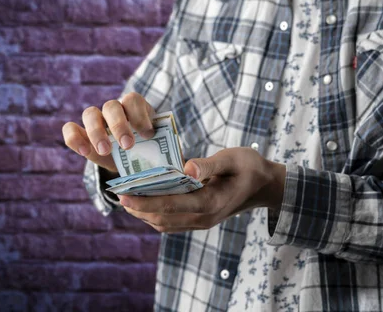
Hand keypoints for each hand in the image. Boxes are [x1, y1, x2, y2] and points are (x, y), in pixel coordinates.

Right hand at [62, 92, 155, 172]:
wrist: (129, 161)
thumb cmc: (147, 150)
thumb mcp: (157, 148)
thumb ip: (162, 150)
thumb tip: (177, 163)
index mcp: (134, 107)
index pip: (133, 100)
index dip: (140, 115)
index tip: (148, 135)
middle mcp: (113, 109)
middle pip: (111, 106)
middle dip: (119, 125)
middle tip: (128, 146)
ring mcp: (95, 119)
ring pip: (89, 113)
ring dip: (97, 132)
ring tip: (105, 151)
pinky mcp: (80, 132)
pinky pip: (70, 129)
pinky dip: (75, 139)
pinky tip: (85, 152)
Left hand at [118, 147, 286, 232]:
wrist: (264, 186)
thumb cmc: (249, 167)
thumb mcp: (233, 158)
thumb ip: (209, 164)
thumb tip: (186, 168)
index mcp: (211, 202)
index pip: (171, 205)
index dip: (144, 200)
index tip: (123, 193)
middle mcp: (204, 218)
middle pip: (162, 218)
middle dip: (138, 207)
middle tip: (117, 192)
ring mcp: (201, 222)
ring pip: (164, 224)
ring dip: (144, 212)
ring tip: (126, 197)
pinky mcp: (199, 221)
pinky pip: (171, 223)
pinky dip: (155, 214)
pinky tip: (144, 201)